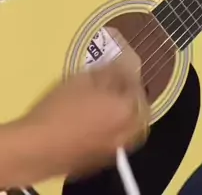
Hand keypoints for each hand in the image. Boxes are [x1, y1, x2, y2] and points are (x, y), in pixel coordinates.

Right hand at [23, 55, 148, 182]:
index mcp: (125, 109)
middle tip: (120, 86)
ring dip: (127, 114)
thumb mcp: (82, 80)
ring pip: (132, 129)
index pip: (136, 86)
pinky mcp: (100, 161)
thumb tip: (122, 66)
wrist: (36, 148)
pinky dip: (116, 130)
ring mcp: (114, 149)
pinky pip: (118, 142)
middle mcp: (126, 132)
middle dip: (133, 97)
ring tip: (111, 104)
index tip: (120, 67)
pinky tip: (99, 123)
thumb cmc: (58, 109)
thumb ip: (108, 72)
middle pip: (141, 111)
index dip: (128, 74)